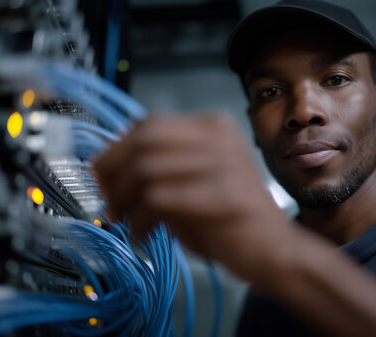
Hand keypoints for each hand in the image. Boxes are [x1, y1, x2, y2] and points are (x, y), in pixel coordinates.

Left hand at [93, 113, 290, 279]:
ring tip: (126, 222)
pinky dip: (140, 221)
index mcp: (214, 126)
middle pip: (143, 140)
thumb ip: (159, 166)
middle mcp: (221, 137)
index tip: (100, 177)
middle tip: (108, 204)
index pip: (147, 124)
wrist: (275, 251)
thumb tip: (105, 166)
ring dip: (123, 200)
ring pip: (146, 168)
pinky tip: (143, 235)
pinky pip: (158, 199)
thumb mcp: (192, 181)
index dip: (114, 150)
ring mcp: (225, 163)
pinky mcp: (224, 195)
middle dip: (112, 173)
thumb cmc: (229, 220)